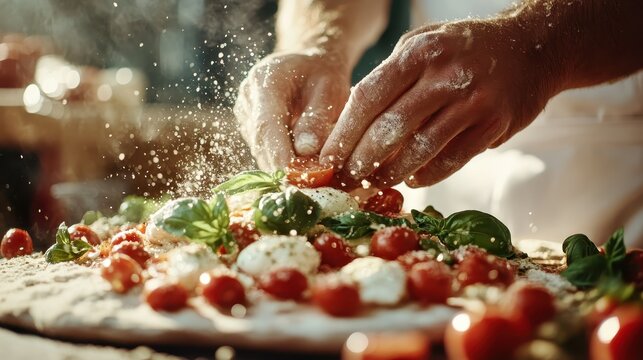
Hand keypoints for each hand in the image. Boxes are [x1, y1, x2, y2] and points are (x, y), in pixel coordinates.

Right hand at [234, 50, 350, 170]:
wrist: (308, 63)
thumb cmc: (323, 73)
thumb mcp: (329, 89)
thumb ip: (317, 117)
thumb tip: (305, 150)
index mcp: (265, 81)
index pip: (267, 124)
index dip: (278, 153)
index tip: (294, 176)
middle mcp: (248, 99)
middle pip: (260, 143)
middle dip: (283, 168)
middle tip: (310, 187)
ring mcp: (245, 115)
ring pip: (261, 152)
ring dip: (283, 169)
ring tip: (311, 181)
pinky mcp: (250, 129)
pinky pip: (264, 152)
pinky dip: (282, 164)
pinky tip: (303, 172)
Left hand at [320, 19, 559, 187]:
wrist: (530, 48)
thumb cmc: (462, 49)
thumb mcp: (422, 44)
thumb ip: (388, 76)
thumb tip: (350, 119)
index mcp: (418, 52)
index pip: (367, 97)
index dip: (343, 133)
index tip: (327, 158)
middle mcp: (444, 75)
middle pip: (389, 128)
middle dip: (361, 159)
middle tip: (346, 178)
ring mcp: (472, 101)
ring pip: (419, 149)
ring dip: (391, 173)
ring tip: (375, 182)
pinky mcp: (493, 125)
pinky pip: (451, 159)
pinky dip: (427, 175)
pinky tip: (412, 180)